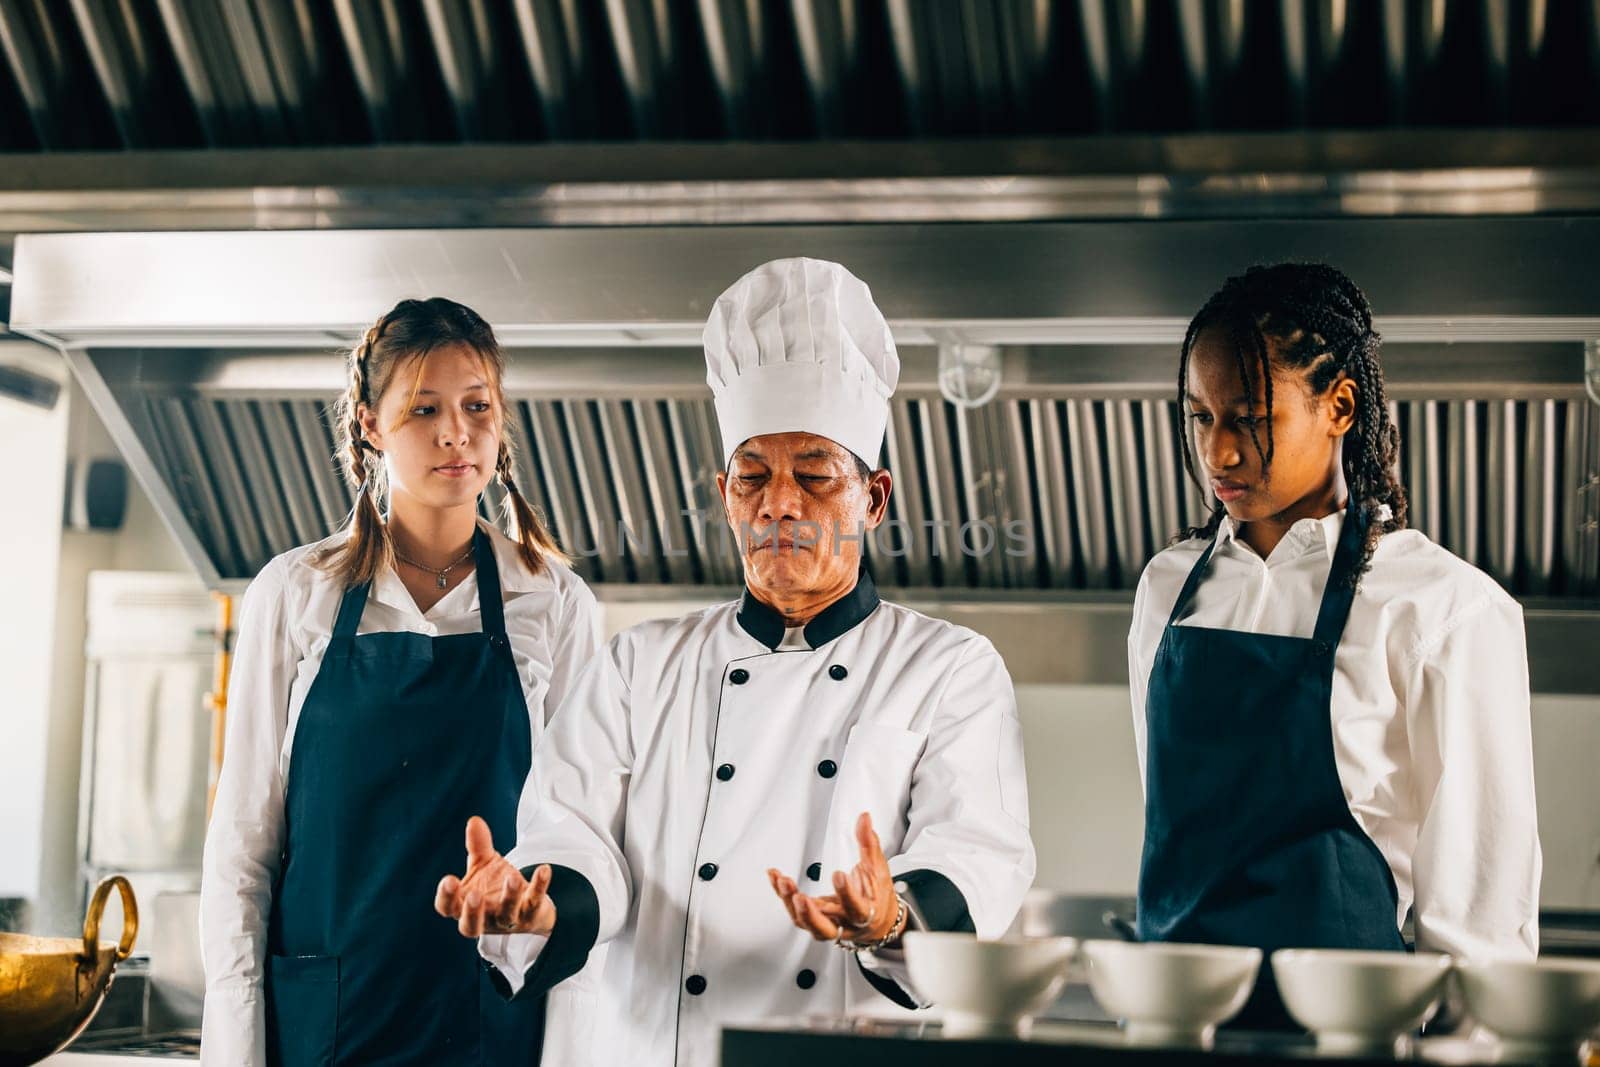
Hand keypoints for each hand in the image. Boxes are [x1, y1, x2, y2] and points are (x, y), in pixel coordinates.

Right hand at [434, 816, 556, 936]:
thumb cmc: (496, 885)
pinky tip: (544, 869)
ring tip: (512, 878)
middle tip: (474, 895)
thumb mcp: (484, 864)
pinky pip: (534, 902)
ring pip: (506, 914)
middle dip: (471, 912)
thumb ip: (478, 845)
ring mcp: (507, 919)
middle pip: (470, 926)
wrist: (528, 904)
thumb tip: (474, 821)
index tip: (449, 880)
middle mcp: (484, 918)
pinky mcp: (530, 914)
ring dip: (509, 897)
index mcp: (464, 905)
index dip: (446, 897)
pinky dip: (539, 886)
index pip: (447, 908)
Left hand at [767, 812, 898, 946]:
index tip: (838, 874)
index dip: (847, 893)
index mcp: (865, 913)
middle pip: (824, 928)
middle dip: (810, 914)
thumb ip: (869, 843)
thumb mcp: (878, 869)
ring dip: (790, 903)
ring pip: (805, 923)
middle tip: (799, 897)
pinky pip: (795, 911)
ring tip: (782, 881)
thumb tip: (864, 818)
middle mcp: (844, 924)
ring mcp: (826, 924)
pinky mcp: (812, 919)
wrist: (876, 920)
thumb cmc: (877, 895)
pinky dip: (783, 895)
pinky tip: (775, 877)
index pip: (856, 908)